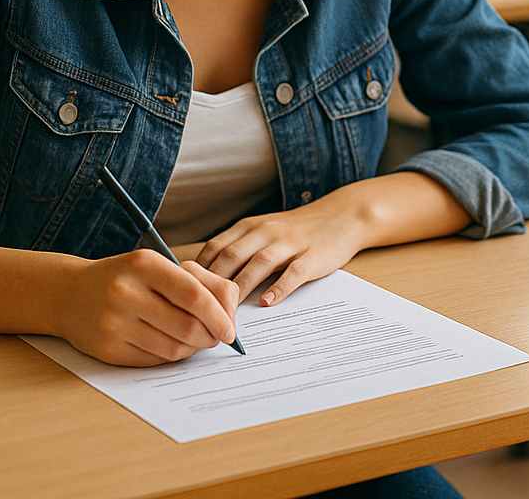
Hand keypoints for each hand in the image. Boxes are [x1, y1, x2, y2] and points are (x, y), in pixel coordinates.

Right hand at [55, 250, 238, 365]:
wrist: (69, 294)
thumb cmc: (126, 278)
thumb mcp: (157, 266)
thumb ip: (199, 282)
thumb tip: (229, 314)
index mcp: (144, 264)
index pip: (194, 295)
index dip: (219, 316)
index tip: (230, 330)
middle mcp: (126, 292)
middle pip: (187, 327)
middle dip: (210, 337)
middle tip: (215, 337)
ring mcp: (114, 323)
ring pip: (173, 349)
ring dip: (192, 349)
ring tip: (192, 339)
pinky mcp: (107, 349)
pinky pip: (154, 362)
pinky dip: (169, 356)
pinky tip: (167, 344)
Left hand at [197, 196, 372, 306]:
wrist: (341, 216)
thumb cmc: (296, 230)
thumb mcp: (262, 231)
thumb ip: (237, 248)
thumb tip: (203, 278)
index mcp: (249, 227)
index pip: (215, 249)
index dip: (198, 272)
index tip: (187, 295)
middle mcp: (266, 232)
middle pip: (232, 257)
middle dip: (214, 286)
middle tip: (201, 312)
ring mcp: (290, 243)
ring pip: (258, 265)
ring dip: (241, 289)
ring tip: (228, 313)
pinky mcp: (313, 256)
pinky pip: (293, 273)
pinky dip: (279, 288)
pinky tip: (267, 303)